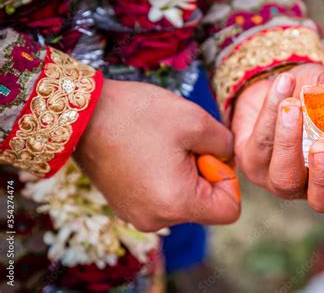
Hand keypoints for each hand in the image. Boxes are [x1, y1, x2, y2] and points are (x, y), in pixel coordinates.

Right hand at [75, 79, 240, 231]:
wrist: (83, 113)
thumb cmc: (139, 115)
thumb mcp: (196, 121)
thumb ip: (227, 145)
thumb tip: (228, 160)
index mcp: (176, 204)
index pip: (230, 209)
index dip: (228, 178)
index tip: (208, 153)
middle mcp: (157, 220)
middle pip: (205, 205)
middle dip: (204, 173)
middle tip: (182, 144)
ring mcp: (138, 216)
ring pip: (184, 200)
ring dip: (184, 174)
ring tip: (162, 147)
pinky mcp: (127, 207)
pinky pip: (162, 198)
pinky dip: (166, 177)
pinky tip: (149, 153)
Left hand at [232, 63, 323, 211]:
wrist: (271, 92)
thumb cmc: (308, 97)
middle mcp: (315, 182)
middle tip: (323, 146)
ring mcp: (282, 179)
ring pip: (285, 177)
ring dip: (289, 141)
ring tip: (294, 106)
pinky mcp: (253, 165)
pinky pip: (261, 144)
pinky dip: (270, 111)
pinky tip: (282, 85)